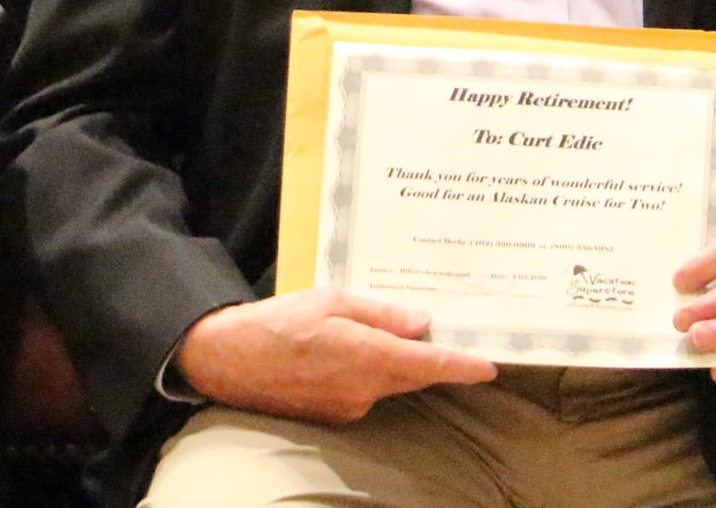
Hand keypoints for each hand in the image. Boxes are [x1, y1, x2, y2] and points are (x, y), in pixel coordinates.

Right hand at [173, 290, 494, 423]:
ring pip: (389, 382)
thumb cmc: (278, 322)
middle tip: (447, 332)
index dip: (463, 367)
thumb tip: (422, 324)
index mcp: (367, 357)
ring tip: (391, 331)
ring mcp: (347, 407)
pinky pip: (366, 390)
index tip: (489, 366)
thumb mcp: (333, 300)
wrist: (226, 360)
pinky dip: (372, 371)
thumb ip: (382, 313)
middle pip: (413, 376)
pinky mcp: (332, 414)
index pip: (429, 367)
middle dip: (431, 358)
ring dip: (397, 362)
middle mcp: (363, 390)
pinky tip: (356, 349)